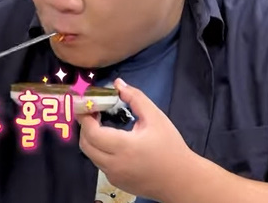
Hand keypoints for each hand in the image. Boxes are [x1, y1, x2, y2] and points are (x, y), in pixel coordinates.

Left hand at [77, 79, 193, 199]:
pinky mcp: (116, 182)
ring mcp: (113, 176)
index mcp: (123, 147)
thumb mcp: (155, 117)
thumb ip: (135, 98)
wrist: (182, 180)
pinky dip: (99, 150)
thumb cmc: (171, 147)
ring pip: (90, 154)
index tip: (87, 104)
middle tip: (92, 112)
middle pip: (85, 143)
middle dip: (85, 126)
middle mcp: (114, 164)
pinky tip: (110, 141)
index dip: (84, 116)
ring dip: (91, 138)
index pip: (91, 131)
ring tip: (101, 123)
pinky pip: (100, 163)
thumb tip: (117, 83)